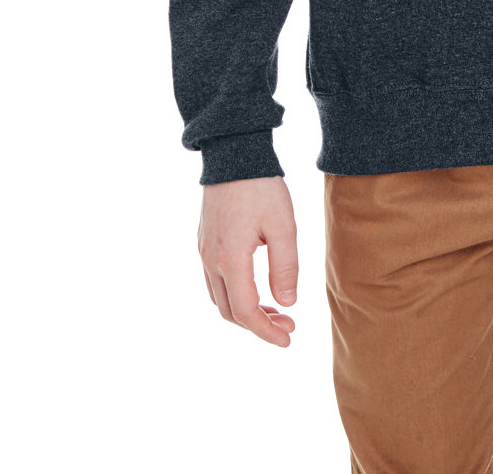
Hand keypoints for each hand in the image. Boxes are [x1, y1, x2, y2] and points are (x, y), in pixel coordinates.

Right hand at [197, 176, 298, 346]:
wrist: (233, 153)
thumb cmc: (261, 187)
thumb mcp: (283, 226)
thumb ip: (285, 267)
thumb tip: (287, 303)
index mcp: (230, 259)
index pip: (246, 311)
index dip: (266, 332)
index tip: (288, 340)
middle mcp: (211, 260)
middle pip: (229, 312)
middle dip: (258, 325)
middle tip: (288, 324)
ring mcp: (204, 251)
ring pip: (220, 298)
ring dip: (245, 311)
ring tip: (276, 309)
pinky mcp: (204, 241)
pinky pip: (215, 281)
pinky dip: (235, 294)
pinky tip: (256, 286)